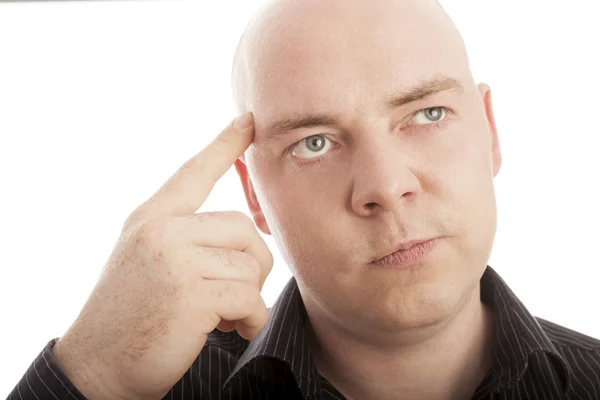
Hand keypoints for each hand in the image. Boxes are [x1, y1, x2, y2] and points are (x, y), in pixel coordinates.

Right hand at [52, 113, 272, 399]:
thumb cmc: (131, 314)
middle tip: (239, 294)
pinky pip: (249, 297)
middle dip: (253, 264)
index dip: (224, 144)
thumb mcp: (148, 259)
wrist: (99, 366)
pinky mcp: (192, 295)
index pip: (194, 171)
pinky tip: (235, 329)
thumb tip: (242, 233)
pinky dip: (252, 318)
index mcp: (152, 217)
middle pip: (243, 228)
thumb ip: (184, 236)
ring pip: (250, 265)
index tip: (249, 120)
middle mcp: (162, 230)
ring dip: (249, 298)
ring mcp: (175, 260)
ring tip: (228, 317)